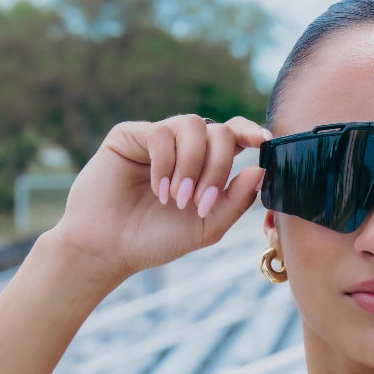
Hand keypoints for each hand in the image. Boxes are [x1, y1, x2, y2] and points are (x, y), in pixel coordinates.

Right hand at [50, 114, 269, 284]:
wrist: (109, 248)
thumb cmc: (156, 239)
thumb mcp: (206, 226)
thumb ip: (236, 201)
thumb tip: (260, 168)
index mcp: (206, 164)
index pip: (235, 135)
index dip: (251, 131)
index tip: (263, 142)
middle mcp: (184, 146)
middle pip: (219, 132)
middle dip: (217, 167)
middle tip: (199, 202)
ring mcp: (157, 138)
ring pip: (192, 125)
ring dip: (191, 164)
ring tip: (176, 198)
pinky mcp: (130, 135)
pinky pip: (160, 133)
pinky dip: (165, 164)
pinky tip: (157, 190)